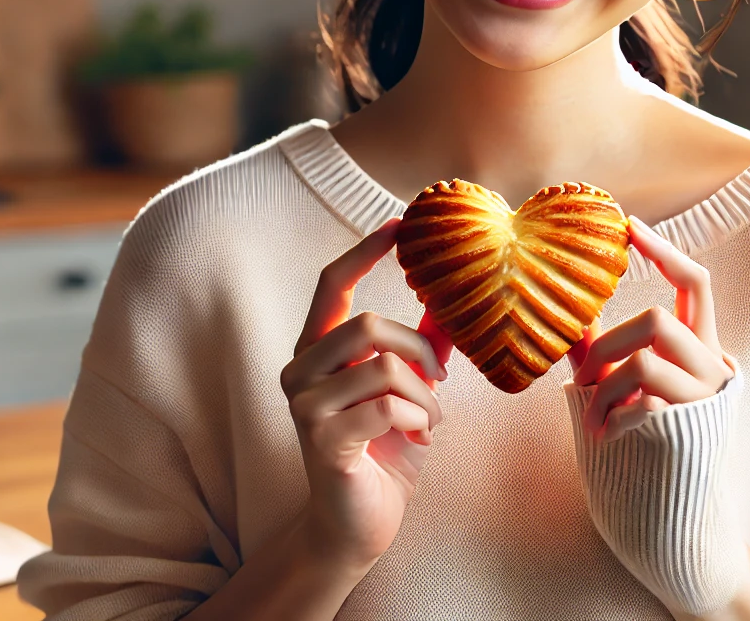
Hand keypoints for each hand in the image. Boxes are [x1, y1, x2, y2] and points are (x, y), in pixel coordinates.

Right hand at [279, 219, 453, 569]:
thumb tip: (450, 300)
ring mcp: (305, 407)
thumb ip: (418, 347)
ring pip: (383, 366)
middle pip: (365, 324)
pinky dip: (419, 421)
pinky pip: (388, 406)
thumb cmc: (385, 452)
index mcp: (316, 352)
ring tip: (427, 420)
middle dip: (418, 349)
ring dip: (424, 395)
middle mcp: (299, 372)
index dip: (364, 251)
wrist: (360, 525)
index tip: (399, 225)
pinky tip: (417, 440)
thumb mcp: (407, 389)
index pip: (331, 285)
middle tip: (439, 379)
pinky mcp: (323, 441)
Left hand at [569, 216, 735, 440]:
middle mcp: (712, 366)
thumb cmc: (642, 437)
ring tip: (593, 417)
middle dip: (608, 343)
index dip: (665, 252)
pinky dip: (611, 418)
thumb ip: (601, 350)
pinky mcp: (689, 429)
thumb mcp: (622, 384)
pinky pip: (641, 405)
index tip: (630, 226)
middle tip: (585, 374)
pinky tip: (606, 435)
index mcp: (700, 346)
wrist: (668, 507)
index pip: (695, 283)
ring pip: (643, 363)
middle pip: (657, 320)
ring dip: (603, 388)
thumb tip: (567, 309)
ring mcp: (703, 398)